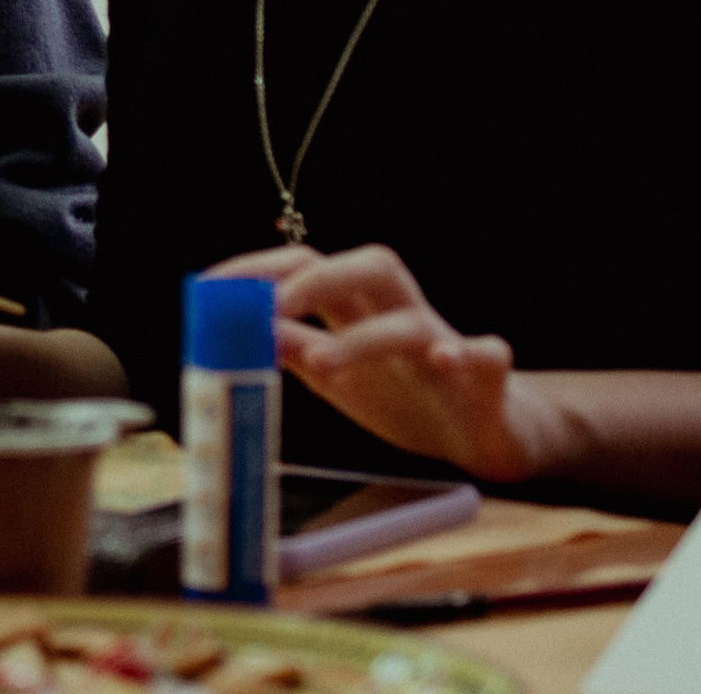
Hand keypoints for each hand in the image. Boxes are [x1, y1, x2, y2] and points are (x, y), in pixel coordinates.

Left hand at [207, 241, 560, 482]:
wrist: (486, 433)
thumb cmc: (406, 395)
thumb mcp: (336, 376)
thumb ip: (294, 349)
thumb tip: (237, 330)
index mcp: (360, 309)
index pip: (310, 267)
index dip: (263, 269)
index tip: (213, 285)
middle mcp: (402, 314)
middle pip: (370, 267)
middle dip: (319, 279)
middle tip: (272, 307)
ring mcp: (445, 343)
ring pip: (413, 319)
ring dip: (368, 337)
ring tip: (325, 365)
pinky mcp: (486, 379)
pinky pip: (487, 355)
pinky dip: (471, 354)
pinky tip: (447, 361)